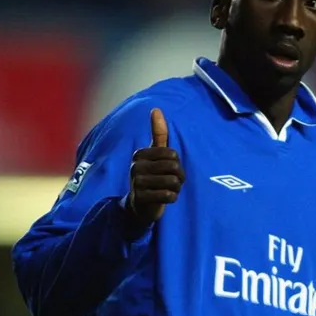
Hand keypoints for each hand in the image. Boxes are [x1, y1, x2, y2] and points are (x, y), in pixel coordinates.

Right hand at [128, 109, 184, 225]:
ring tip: (170, 190)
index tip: (170, 170)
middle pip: (174, 167)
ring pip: (172, 182)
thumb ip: (158, 133)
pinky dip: (172, 198)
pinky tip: (166, 198)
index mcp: (140, 154)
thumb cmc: (151, 177)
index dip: (177, 164)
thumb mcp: (154, 155)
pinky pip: (168, 195)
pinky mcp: (140, 198)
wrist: (139, 206)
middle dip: (179, 177)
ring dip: (176, 188)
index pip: (172, 154)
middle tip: (173, 183)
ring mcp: (137, 183)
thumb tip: (156, 109)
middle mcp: (135, 166)